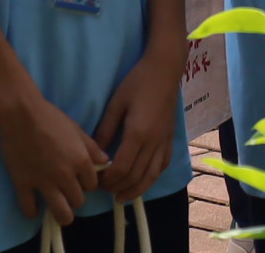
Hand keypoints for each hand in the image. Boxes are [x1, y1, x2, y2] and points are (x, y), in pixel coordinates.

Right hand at [0, 76, 107, 219]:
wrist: (22, 113)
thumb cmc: (51, 117)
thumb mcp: (77, 129)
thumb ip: (92, 148)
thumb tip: (104, 162)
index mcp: (81, 161)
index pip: (92, 185)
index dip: (88, 184)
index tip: (81, 181)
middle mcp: (65, 176)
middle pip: (78, 201)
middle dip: (76, 199)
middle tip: (69, 193)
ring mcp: (43, 182)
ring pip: (60, 212)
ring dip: (62, 215)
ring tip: (60, 213)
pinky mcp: (23, 184)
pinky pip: (29, 209)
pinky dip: (32, 211)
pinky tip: (34, 208)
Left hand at [93, 39, 182, 197]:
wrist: (165, 69)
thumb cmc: (137, 82)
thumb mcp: (116, 104)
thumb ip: (105, 131)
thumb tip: (94, 154)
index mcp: (138, 133)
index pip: (122, 168)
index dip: (108, 180)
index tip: (96, 181)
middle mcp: (154, 142)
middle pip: (136, 176)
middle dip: (119, 187)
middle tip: (105, 190)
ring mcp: (164, 141)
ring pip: (152, 175)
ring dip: (137, 189)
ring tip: (122, 196)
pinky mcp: (170, 138)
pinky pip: (163, 165)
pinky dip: (152, 177)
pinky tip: (143, 180)